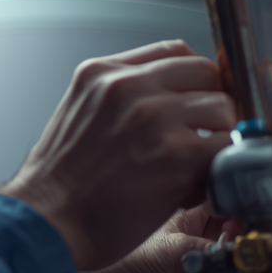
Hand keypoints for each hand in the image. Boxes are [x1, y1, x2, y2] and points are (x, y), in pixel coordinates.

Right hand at [0, 40, 235, 272]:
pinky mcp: (175, 153)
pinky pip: (225, 147)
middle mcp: (126, 86)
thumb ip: (121, 97)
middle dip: (208, 105)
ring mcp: (152, 116)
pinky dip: (216, 168)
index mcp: (100, 73)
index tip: (196, 99)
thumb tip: (170, 99)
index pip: (174, 51)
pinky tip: (189, 186)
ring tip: (188, 166)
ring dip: (215, 138)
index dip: (193, 79)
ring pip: (222, 108)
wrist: (46, 222)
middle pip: (204, 72)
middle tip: (198, 136)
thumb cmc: (59, 183)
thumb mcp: (79, 115)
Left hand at [77, 205, 250, 272]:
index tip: (248, 235)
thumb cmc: (97, 248)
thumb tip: (238, 256)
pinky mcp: (184, 261)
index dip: (246, 214)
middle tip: (228, 263)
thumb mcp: (159, 253)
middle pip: (238, 225)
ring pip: (230, 253)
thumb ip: (201, 254)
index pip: (230, 192)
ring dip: (223, 272)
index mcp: (181, 190)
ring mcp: (187, 237)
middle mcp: (187, 211)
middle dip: (239, 249)